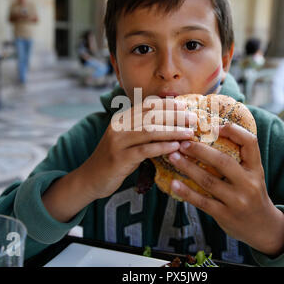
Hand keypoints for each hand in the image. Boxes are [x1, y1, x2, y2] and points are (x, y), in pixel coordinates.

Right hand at [78, 99, 196, 200]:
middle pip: (151, 116)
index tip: (185, 105)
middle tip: (193, 119)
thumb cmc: (115, 160)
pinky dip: (162, 147)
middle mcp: (118, 126)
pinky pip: (144, 150)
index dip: (167, 104)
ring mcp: (117, 142)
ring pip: (149, 131)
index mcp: (121, 119)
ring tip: (189, 133)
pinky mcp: (119, 158)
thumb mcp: (127, 141)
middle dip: (175, 116)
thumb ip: (142, 131)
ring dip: (172, 131)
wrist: (90, 179)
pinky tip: (175, 147)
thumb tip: (171, 124)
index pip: (147, 106)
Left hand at [168, 123, 283, 256]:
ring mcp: (237, 201)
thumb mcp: (254, 174)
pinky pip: (202, 202)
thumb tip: (216, 130)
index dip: (233, 131)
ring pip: (208, 181)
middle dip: (200, 150)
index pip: (250, 143)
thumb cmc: (252, 193)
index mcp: (256, 169)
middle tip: (182, 142)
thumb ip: (240, 157)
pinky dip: (186, 192)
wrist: (263, 227)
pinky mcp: (225, 215)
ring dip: (188, 167)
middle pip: (223, 161)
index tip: (215, 125)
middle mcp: (248, 183)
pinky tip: (174, 183)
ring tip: (173, 156)